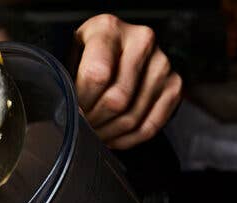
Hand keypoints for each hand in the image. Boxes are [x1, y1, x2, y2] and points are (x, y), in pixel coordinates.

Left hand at [73, 14, 182, 150]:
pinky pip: (152, 125)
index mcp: (108, 29)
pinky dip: (129, 139)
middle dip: (94, 122)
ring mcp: (162, 63)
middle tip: (81, 129)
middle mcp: (141, 40)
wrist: (115, 47)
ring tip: (94, 134)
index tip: (71, 114)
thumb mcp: (69, 56)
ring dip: (109, 134)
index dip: (81, 103)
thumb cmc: (86, 55)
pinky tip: (113, 138)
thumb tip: (62, 113)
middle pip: (117, 99)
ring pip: (133, 116)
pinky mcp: (174, 83)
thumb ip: (65, 79)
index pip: (97, 75)